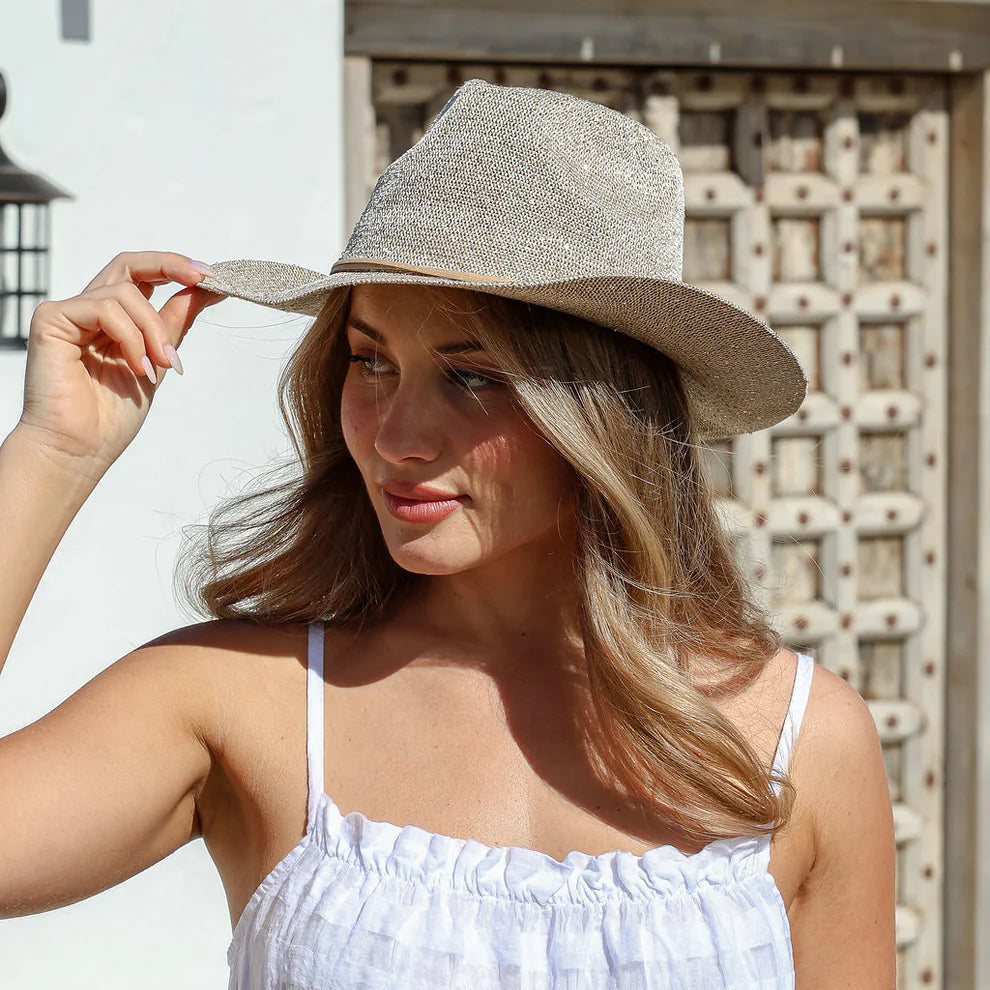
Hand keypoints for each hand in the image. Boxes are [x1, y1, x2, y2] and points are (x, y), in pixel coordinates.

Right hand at [16, 251, 224, 472]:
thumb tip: (204, 289)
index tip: (212, 278)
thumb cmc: (111, 416)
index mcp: (113, 321)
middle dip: (170, 265)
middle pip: (129, 264)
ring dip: (154, 330)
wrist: (79, 449)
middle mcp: (89, 312)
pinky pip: (104, 308)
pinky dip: (130, 337)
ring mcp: (69, 314)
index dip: (176, 269)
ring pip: (125, 293)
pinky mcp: (51, 320)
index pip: (142, 278)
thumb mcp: (158, 361)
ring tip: (160, 365)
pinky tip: (137, 367)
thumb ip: (174, 324)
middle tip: (203, 279)